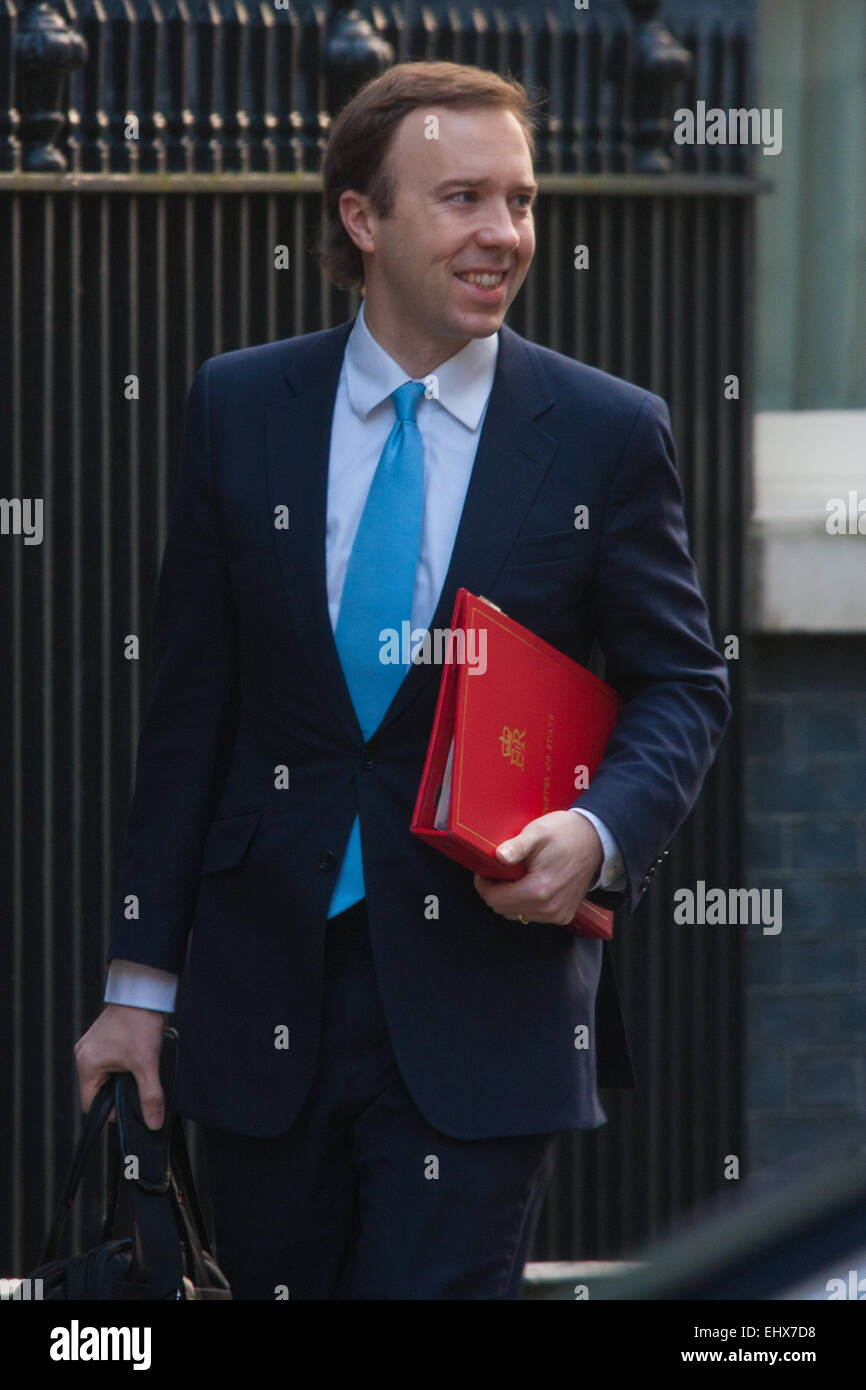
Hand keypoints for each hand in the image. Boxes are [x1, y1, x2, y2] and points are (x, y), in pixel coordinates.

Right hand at [75, 1004, 166, 1130]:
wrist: (142, 991)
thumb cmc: (139, 1023)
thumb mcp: (147, 1064)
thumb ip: (150, 1096)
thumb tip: (153, 1124)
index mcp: (87, 1065)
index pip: (91, 1105)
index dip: (112, 1111)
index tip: (132, 1104)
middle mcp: (83, 1056)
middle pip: (98, 1091)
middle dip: (119, 1093)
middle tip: (139, 1086)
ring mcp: (90, 1047)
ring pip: (104, 1077)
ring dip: (121, 1078)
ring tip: (139, 1070)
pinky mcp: (100, 1039)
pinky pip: (107, 1063)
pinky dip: (121, 1066)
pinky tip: (136, 1059)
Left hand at [472, 810, 603, 926]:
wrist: (595, 841)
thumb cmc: (565, 833)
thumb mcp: (538, 832)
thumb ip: (517, 846)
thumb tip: (498, 857)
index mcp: (540, 890)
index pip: (496, 900)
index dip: (484, 886)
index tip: (485, 871)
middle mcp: (549, 908)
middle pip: (504, 910)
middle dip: (495, 892)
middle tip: (499, 872)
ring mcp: (558, 914)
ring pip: (517, 914)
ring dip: (510, 899)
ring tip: (515, 877)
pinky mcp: (564, 915)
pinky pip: (533, 915)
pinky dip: (525, 903)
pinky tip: (529, 885)